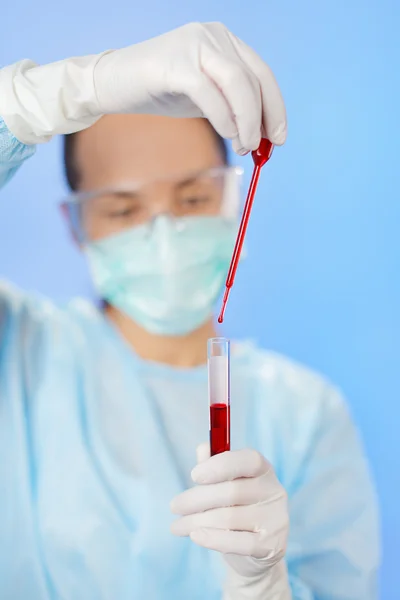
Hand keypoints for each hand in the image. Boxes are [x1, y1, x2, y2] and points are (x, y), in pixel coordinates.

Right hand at [0, 22, 285, 152]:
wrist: (112, 83)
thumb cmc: (159, 91)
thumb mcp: (204, 99)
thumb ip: (230, 110)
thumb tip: (260, 137)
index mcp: (224, 41)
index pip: (261, 74)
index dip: (274, 108)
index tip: (278, 138)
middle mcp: (214, 35)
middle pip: (252, 80)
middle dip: (260, 120)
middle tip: (257, 149)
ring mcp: (195, 44)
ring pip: (237, 84)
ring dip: (246, 122)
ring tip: (243, 146)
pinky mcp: (176, 61)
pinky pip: (210, 93)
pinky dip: (223, 118)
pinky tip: (226, 134)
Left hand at [171, 445, 290, 598]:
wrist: (252, 550)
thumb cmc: (235, 508)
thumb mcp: (224, 484)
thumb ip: (214, 464)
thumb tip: (203, 449)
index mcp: (263, 470)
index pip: (249, 460)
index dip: (221, 465)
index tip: (194, 475)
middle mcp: (275, 492)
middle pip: (233, 491)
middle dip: (197, 499)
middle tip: (174, 506)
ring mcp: (276, 520)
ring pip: (230, 518)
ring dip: (196, 522)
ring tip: (177, 526)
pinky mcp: (271, 546)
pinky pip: (238, 543)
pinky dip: (213, 539)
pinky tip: (195, 536)